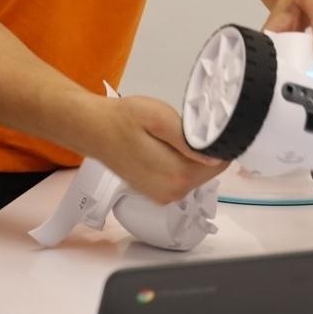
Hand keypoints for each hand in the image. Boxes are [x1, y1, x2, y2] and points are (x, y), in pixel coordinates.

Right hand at [93, 94, 225, 204]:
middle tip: (185, 128)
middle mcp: (171, 192)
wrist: (93, 130)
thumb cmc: (120, 120)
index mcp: (175, 175)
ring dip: (192, 157)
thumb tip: (213, 157)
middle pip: (209, 172)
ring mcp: (163, 195)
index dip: (218, 144)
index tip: (207, 130)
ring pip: (196, 175)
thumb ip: (188, 140)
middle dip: (205, 151)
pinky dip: (180, 163)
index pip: (219, 164)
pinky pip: (182, 178)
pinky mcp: (157, 193)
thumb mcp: (158, 117)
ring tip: (171, 137)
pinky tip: (165, 148)